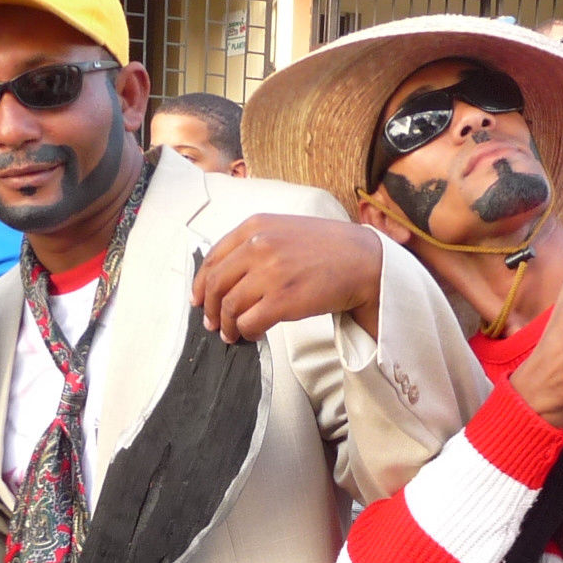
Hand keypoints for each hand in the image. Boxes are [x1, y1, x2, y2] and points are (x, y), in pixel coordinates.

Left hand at [192, 214, 384, 342]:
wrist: (364, 261)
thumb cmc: (328, 249)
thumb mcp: (286, 230)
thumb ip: (256, 243)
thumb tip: (228, 275)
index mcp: (256, 227)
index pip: (213, 258)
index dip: (201, 284)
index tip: (199, 299)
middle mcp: (258, 246)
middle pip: (215, 284)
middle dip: (209, 309)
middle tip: (212, 323)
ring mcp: (269, 273)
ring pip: (229, 307)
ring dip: (227, 326)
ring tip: (232, 334)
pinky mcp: (282, 300)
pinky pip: (249, 322)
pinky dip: (246, 333)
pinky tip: (254, 335)